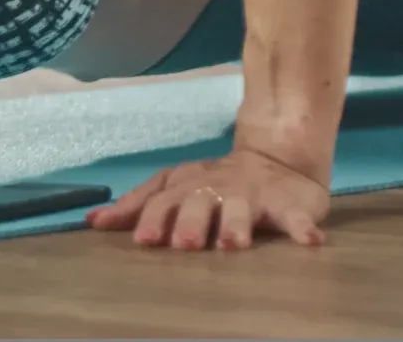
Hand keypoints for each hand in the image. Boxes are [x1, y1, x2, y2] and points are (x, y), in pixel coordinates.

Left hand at [86, 147, 329, 250]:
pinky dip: (302, 229)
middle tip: (186, 244)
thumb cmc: (216, 183)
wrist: (278, 158)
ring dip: (237, 225)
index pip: (163, 199)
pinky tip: (310, 244)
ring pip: (242, 209)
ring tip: (235, 245)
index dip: (153, 217)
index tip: (143, 240)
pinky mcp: (289, 203)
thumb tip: (92, 221)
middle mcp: (216, 188)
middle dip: (192, 222)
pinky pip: (297, 217)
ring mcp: (252, 194)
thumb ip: (139, 205)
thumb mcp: (175, 187)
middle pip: (200, 202)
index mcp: (187, 185)